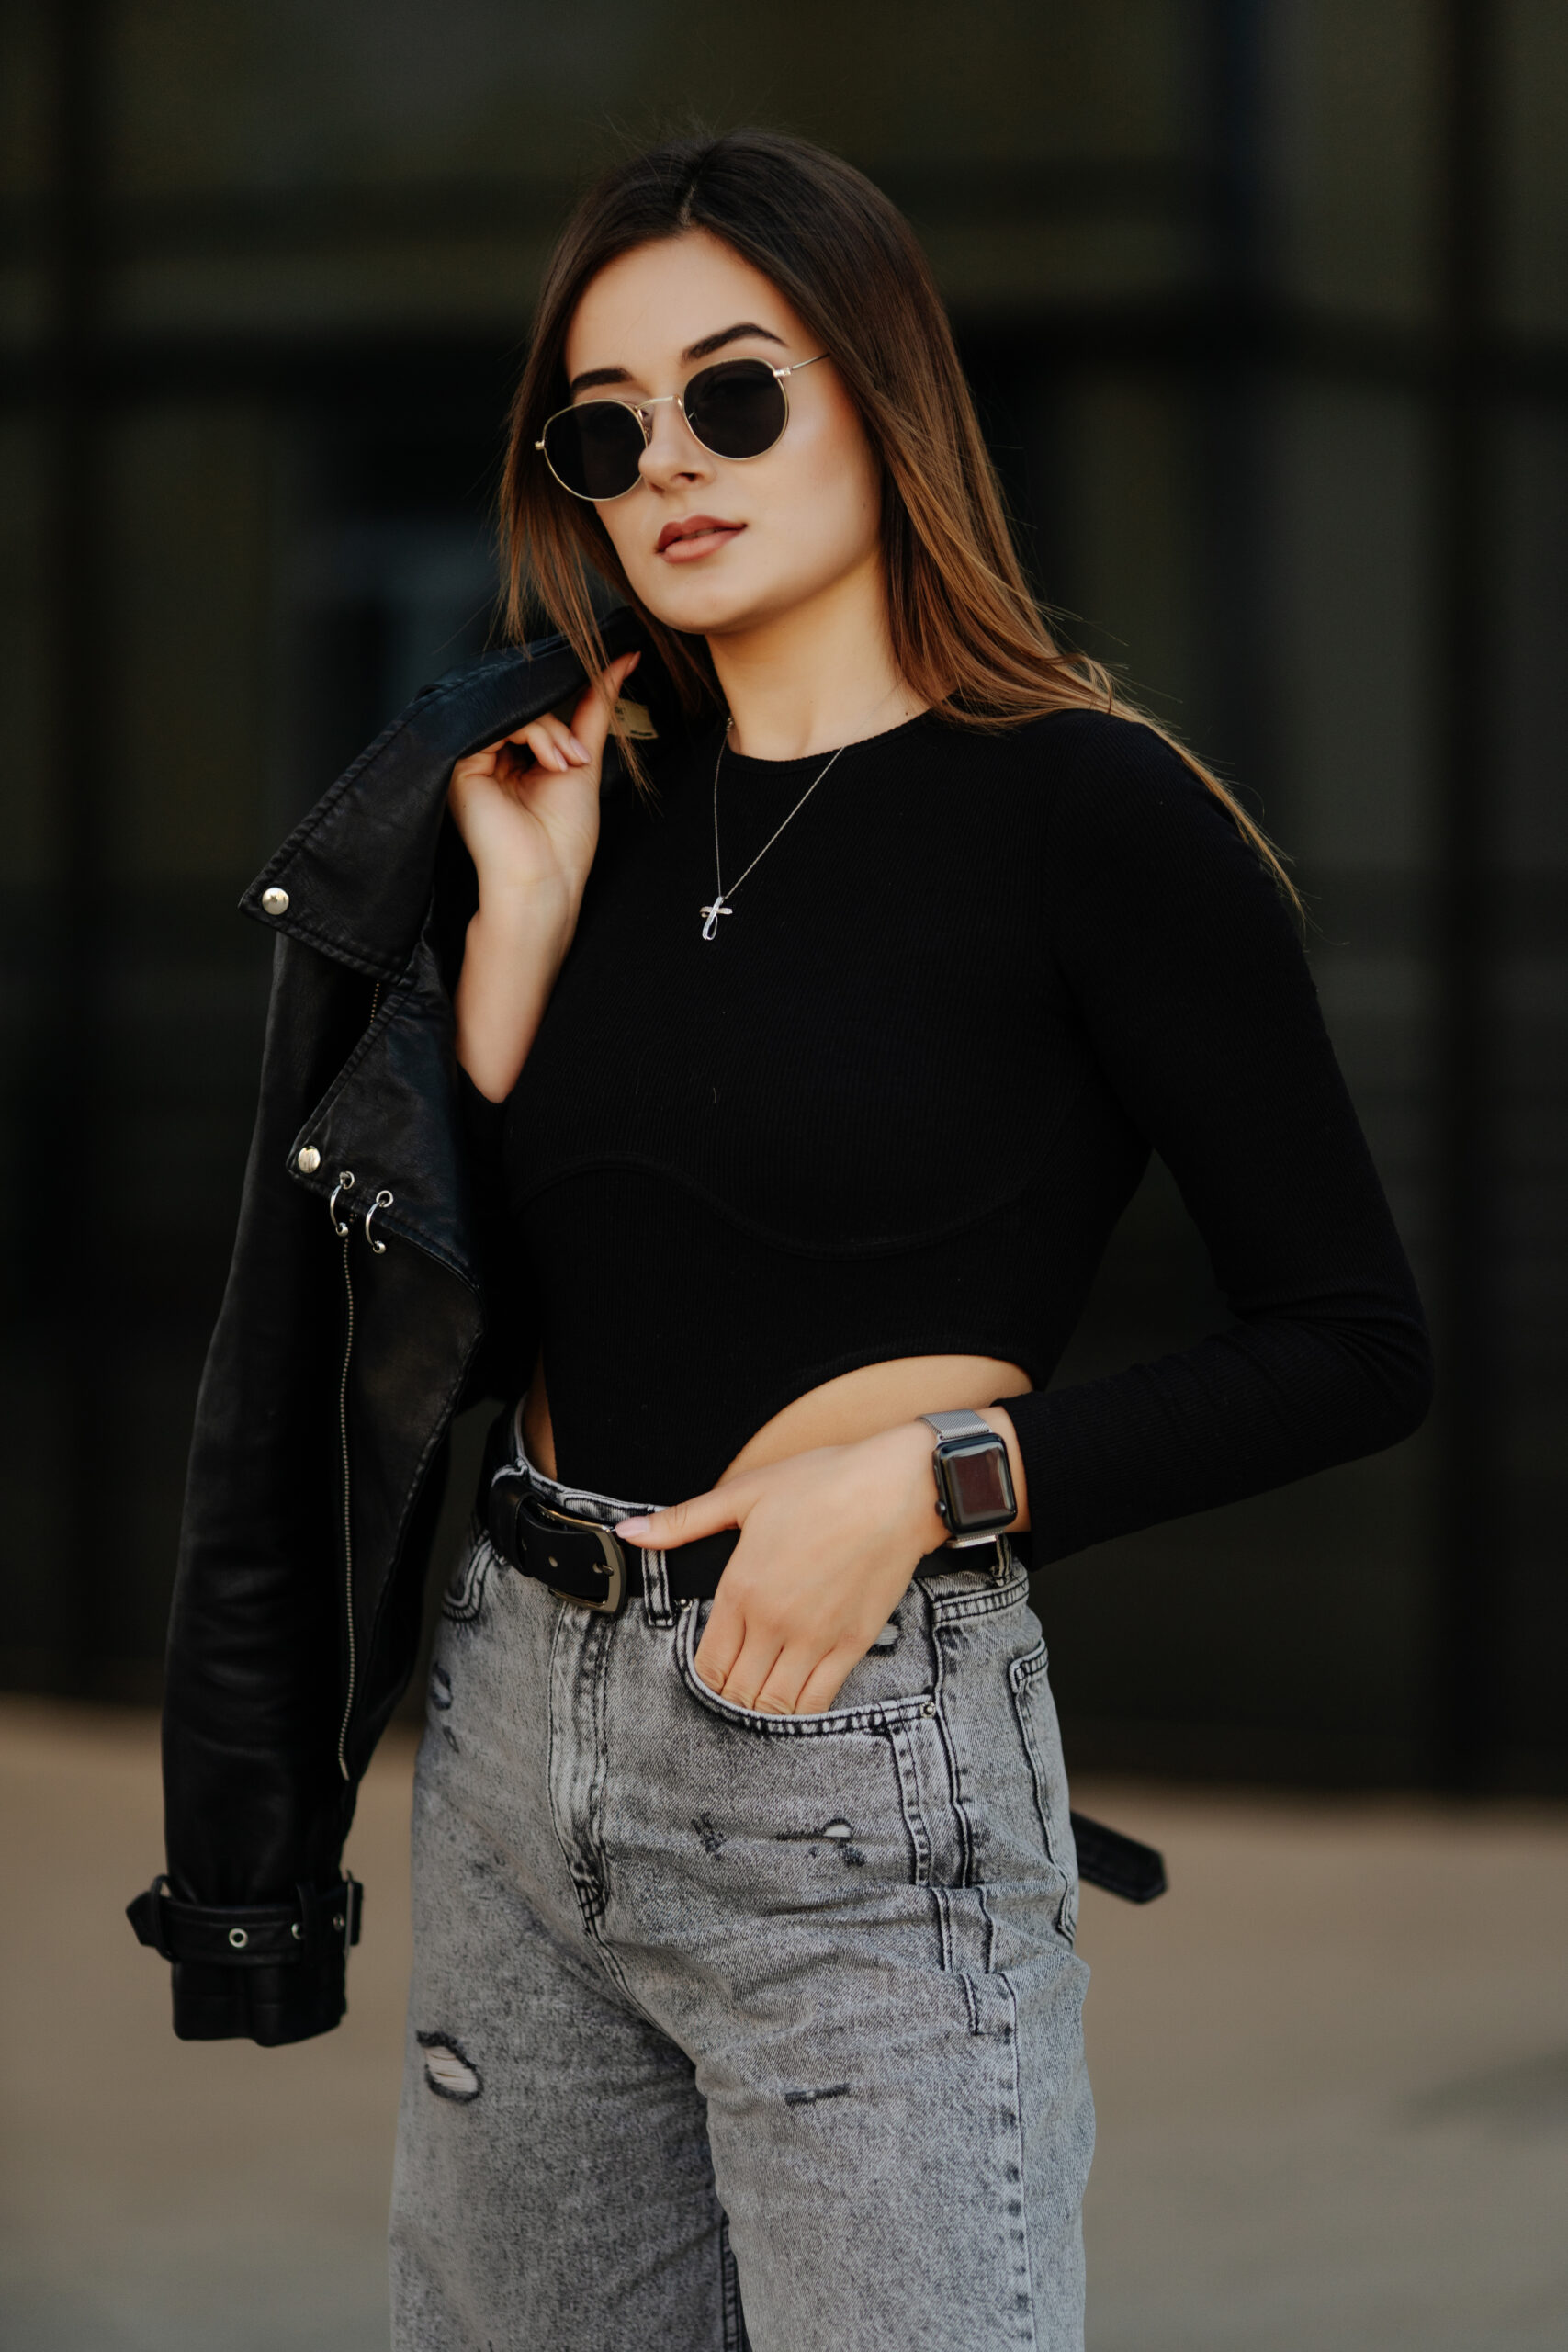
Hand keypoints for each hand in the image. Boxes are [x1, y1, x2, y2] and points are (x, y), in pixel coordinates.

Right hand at [450, 649, 638, 1100]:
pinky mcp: (463, 761)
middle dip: (562, 726)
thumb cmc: (563, 840)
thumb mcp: (585, 760)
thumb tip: (622, 660)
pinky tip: (553, 765)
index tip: (603, 687)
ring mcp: (474, 757)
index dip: (566, 706)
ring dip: (554, 735)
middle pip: (528, 706)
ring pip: (518, 711)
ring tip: (568, 767)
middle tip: (578, 760)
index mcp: (514, 757)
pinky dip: (539, 736)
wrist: (545, 880)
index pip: (538, 709)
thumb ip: (596, 707)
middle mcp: (491, 755)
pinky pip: (505, 721)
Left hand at [616, 1421, 948, 1714]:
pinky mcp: (853, 1645)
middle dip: (726, 1700)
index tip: (705, 1675)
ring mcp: (815, 1639)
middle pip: (736, 1691)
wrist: (898, 1489)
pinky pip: (818, 1702)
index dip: (701, 1678)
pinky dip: (799, 1715)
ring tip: (754, 1705)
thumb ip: (684, 1521)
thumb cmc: (823, 1483)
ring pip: (774, 1706)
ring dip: (758, 1713)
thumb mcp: (746, 1494)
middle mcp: (774, 1622)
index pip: (707, 1663)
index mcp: (741, 1588)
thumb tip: (629, 1533)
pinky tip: (791, 1707)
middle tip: (725, 1697)